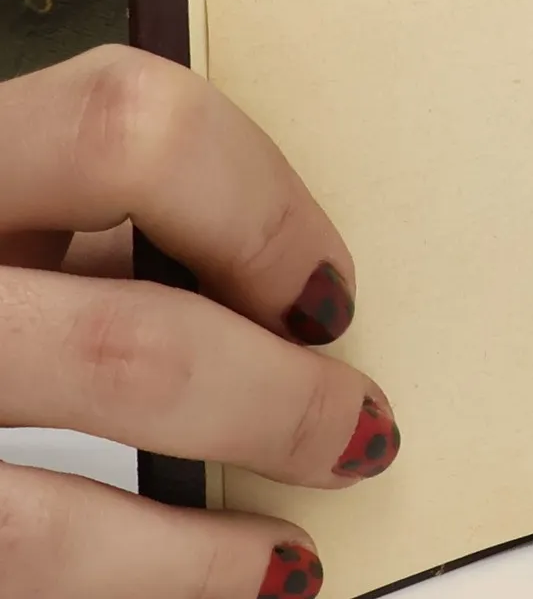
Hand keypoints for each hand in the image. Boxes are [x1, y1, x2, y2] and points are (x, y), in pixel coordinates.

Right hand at [0, 46, 397, 596]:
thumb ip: (71, 214)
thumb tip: (256, 275)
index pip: (129, 125)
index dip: (260, 204)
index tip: (324, 285)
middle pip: (122, 343)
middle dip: (271, 403)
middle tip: (354, 427)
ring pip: (36, 525)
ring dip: (194, 562)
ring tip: (285, 564)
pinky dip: (121, 598)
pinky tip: (194, 593)